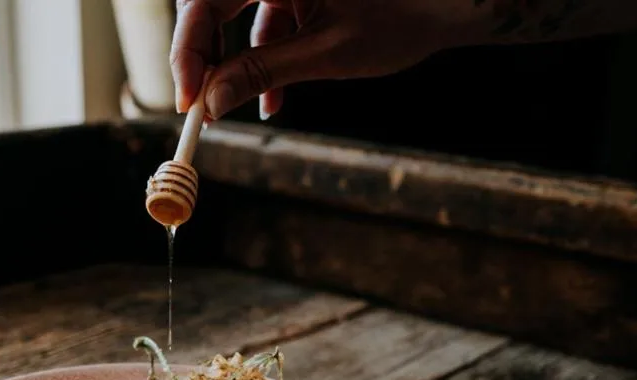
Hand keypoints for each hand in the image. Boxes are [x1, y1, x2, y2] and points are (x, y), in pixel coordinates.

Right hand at [170, 0, 478, 119]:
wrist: (448, 7)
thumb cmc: (401, 19)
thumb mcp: (327, 53)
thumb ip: (262, 72)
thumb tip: (211, 102)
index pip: (204, 1)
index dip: (188, 52)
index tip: (189, 100)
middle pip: (209, 5)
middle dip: (203, 59)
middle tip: (200, 107)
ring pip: (231, 16)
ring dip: (233, 66)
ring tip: (236, 112)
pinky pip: (260, 22)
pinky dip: (262, 59)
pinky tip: (272, 101)